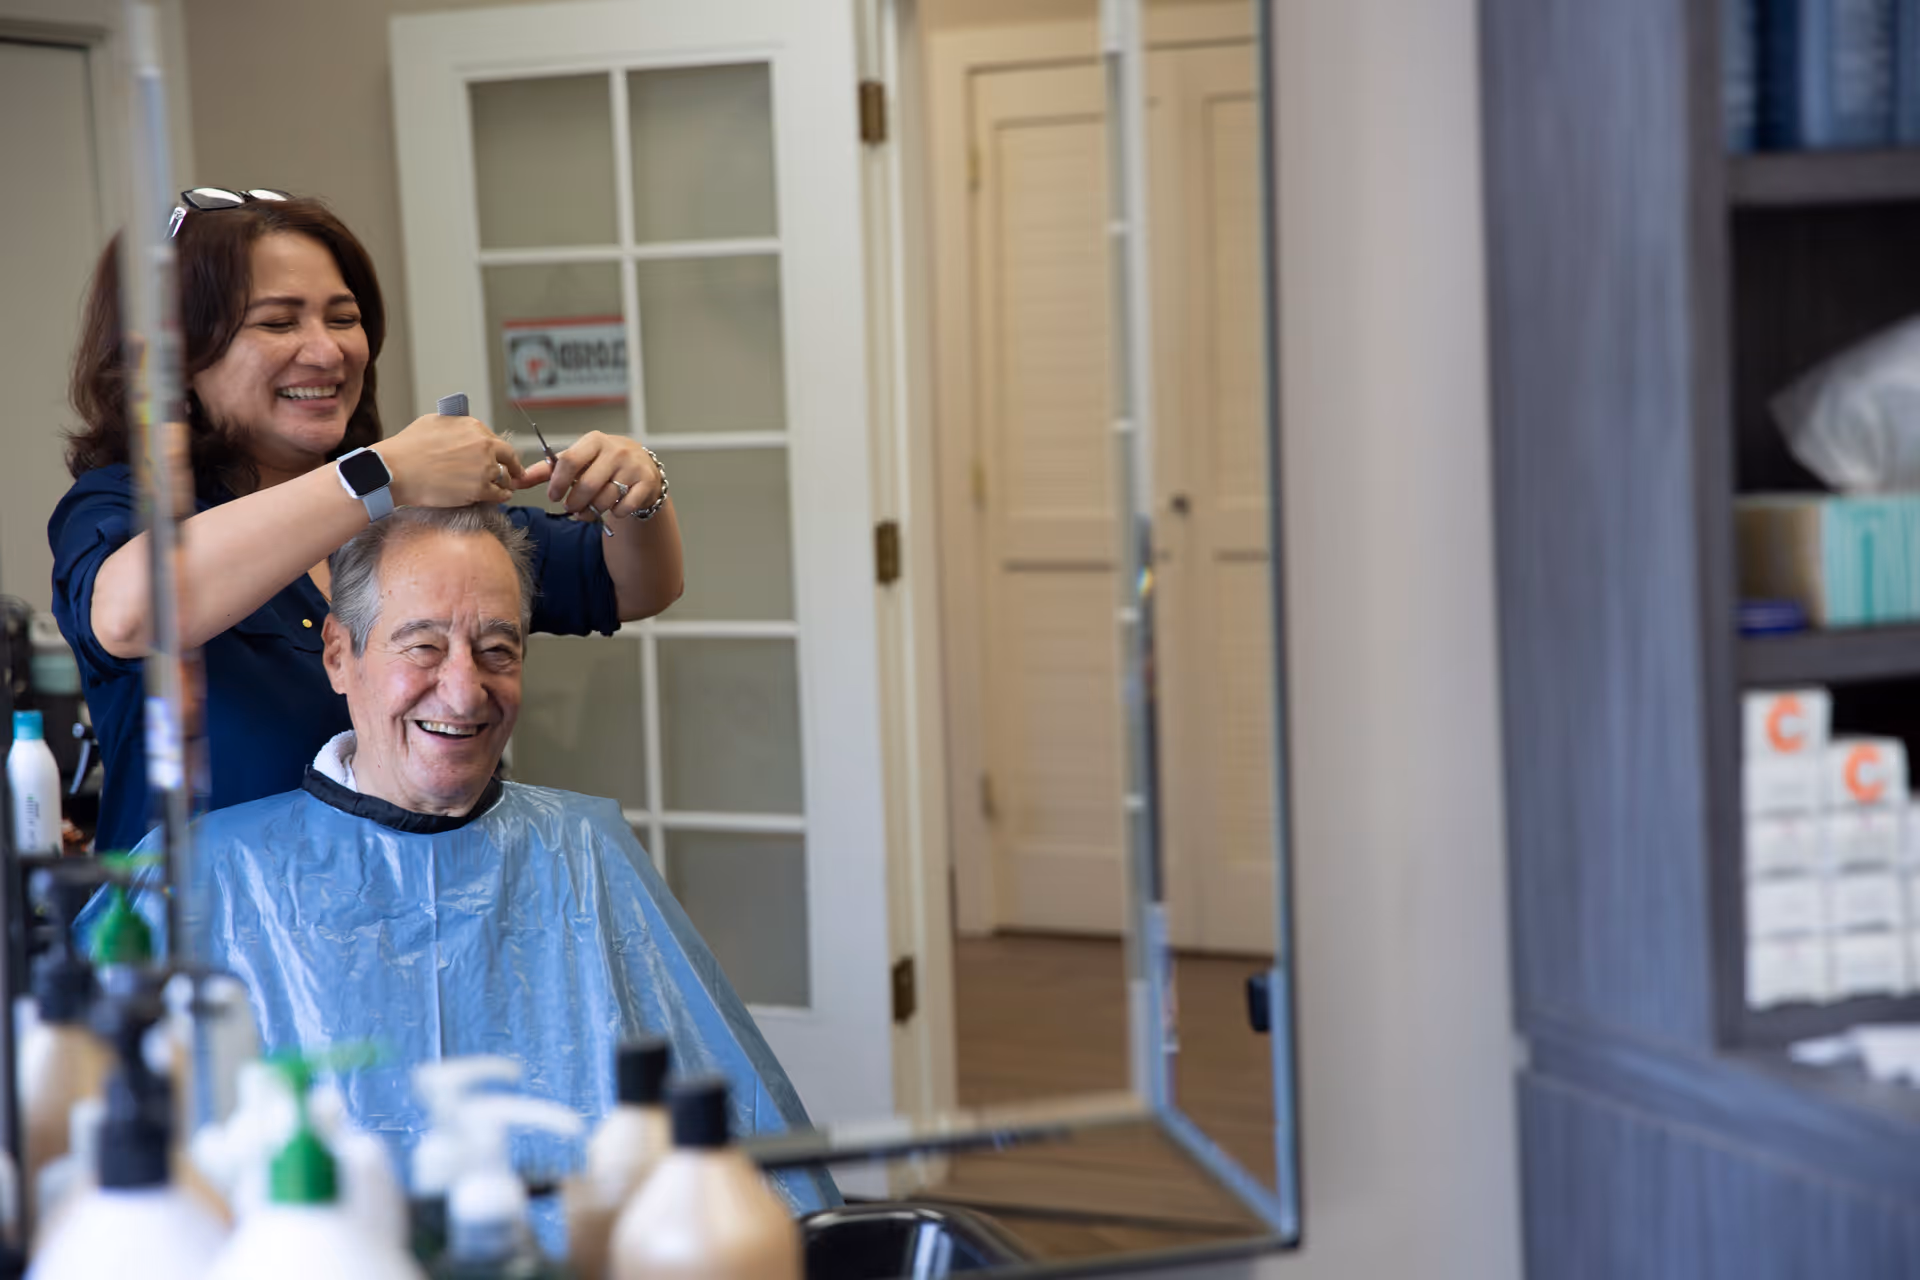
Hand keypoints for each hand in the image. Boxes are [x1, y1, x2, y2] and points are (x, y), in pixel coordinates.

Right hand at [376, 413, 523, 507]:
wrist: (395, 470)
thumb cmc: (407, 448)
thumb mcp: (433, 422)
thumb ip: (456, 426)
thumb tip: (463, 431)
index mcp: (473, 426)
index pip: (495, 440)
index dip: (498, 451)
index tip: (501, 457)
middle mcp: (483, 444)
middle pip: (508, 456)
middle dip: (512, 466)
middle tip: (515, 473)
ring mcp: (483, 467)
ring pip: (504, 477)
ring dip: (504, 483)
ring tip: (503, 488)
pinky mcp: (480, 489)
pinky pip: (500, 494)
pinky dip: (501, 496)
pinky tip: (500, 497)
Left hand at [521, 432, 664, 520]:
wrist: (642, 466)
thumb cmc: (601, 463)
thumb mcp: (577, 460)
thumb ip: (547, 471)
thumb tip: (515, 481)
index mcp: (594, 441)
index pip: (570, 460)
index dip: (558, 482)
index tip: (553, 495)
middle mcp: (615, 451)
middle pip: (587, 484)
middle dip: (574, 502)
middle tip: (570, 508)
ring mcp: (632, 467)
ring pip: (605, 499)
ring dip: (592, 511)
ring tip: (588, 510)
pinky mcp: (646, 483)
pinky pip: (624, 507)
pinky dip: (615, 514)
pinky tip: (612, 508)